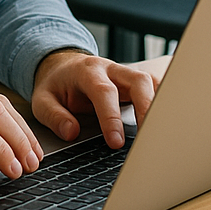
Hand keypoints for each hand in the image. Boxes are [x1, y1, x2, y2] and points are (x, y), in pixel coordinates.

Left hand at [31, 50, 157, 149]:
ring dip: (160, 106)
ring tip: (163, 135)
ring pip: (152, 83)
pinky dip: (164, 103)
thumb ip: (54, 116)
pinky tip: (168, 124)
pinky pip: (156, 87)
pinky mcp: (136, 83)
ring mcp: (126, 74)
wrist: (63, 66)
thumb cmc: (56, 86)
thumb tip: (72, 132)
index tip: (116, 142)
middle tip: (149, 138)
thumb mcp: (42, 100)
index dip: (111, 117)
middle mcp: (111, 69)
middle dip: (147, 107)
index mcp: (87, 71)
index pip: (104, 92)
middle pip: (138, 80)